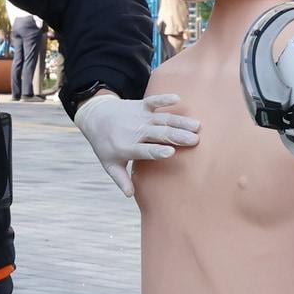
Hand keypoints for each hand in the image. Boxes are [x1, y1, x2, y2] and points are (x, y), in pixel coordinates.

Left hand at [73, 93, 199, 196]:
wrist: (96, 117)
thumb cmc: (105, 145)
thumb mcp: (110, 164)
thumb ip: (121, 179)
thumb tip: (130, 195)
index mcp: (127, 147)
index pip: (144, 150)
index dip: (157, 151)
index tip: (171, 151)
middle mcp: (134, 131)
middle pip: (159, 134)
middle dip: (177, 136)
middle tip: (195, 140)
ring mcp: (139, 117)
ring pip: (162, 119)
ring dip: (180, 122)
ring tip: (197, 126)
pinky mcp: (141, 106)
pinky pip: (154, 101)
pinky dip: (164, 99)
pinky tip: (178, 99)